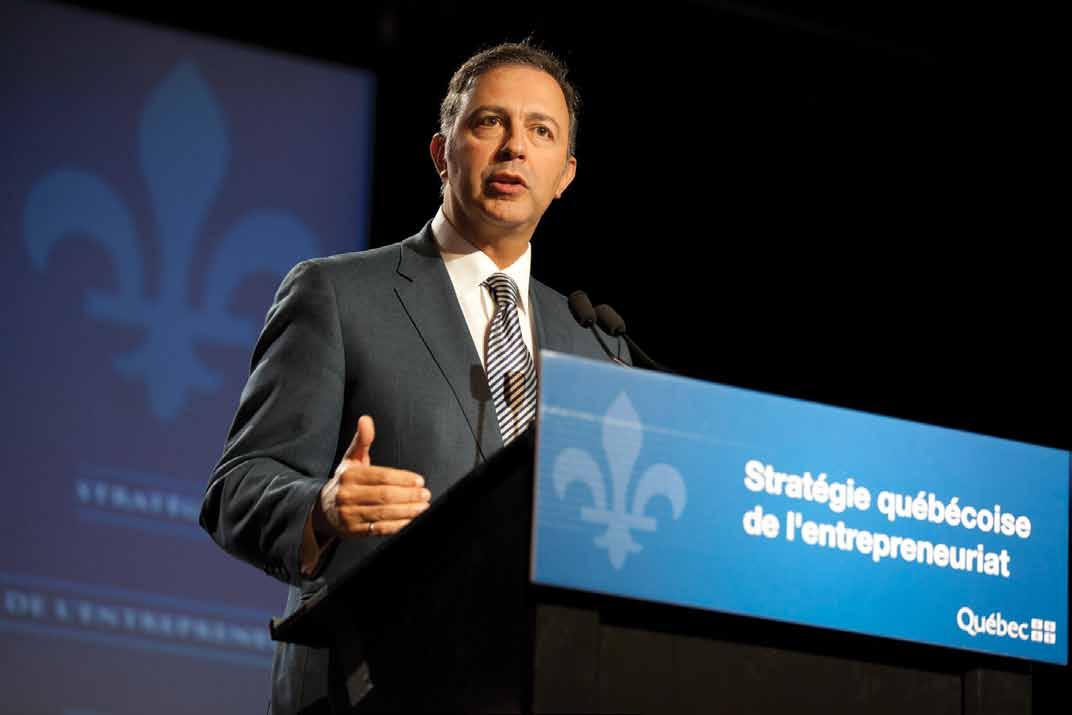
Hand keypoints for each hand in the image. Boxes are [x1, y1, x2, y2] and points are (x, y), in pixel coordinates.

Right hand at [312, 415, 430, 537]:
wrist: (322, 510)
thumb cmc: (345, 481)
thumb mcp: (351, 459)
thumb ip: (362, 440)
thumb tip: (366, 419)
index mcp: (349, 475)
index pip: (380, 476)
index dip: (402, 479)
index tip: (419, 480)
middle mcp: (347, 495)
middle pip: (384, 496)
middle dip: (408, 496)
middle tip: (425, 494)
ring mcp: (350, 515)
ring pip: (383, 513)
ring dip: (406, 511)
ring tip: (423, 507)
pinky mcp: (354, 531)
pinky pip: (379, 529)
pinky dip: (397, 526)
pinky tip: (411, 521)